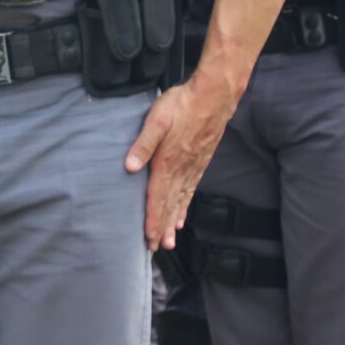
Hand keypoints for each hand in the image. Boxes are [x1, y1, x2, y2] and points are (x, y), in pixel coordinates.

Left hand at [123, 77, 239, 250]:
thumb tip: (129, 167)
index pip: (157, 197)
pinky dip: (186, 205)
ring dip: (174, 221)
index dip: (152, 219)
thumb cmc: (182, 104)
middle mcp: (182, 169)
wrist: (215, 95)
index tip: (148, 238)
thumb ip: (143, 144)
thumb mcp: (156, 120)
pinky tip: (183, 215)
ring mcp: (194, 167)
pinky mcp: (201, 162)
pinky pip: (192, 190)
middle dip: (162, 228)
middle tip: (156, 248)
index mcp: (168, 161)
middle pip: (170, 205)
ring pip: (182, 200)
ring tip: (170, 240)